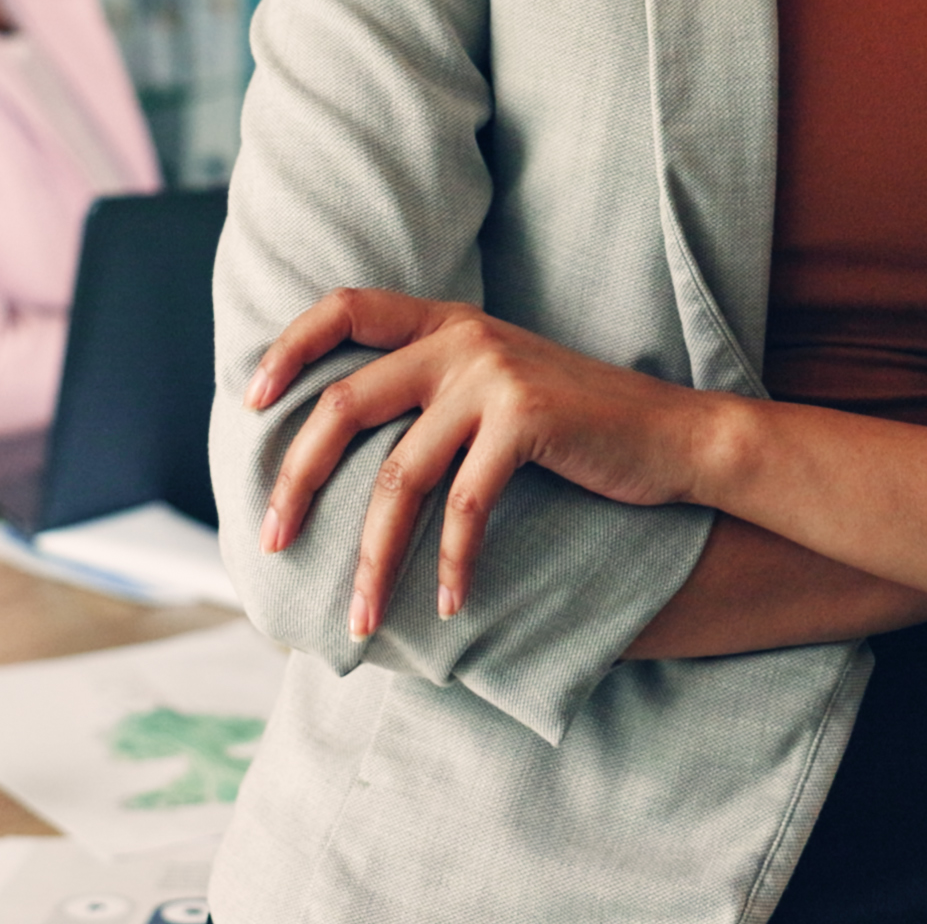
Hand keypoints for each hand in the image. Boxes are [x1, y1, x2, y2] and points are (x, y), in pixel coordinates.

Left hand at [244, 289, 721, 637]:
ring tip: (358, 619)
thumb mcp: (499, 387)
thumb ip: (435, 390)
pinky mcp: (526, 419)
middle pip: (345, 403)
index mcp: (447, 323)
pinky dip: (449, 564)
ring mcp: (493, 375)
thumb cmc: (581, 428)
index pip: (346, 307)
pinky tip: (446, 606)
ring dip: (371, 557)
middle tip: (271, 540)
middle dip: (298, 479)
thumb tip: (347, 448)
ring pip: (399, 475)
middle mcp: (462, 338)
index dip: (289, 348)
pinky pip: (463, 506)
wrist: (677, 437)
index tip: (250, 402)